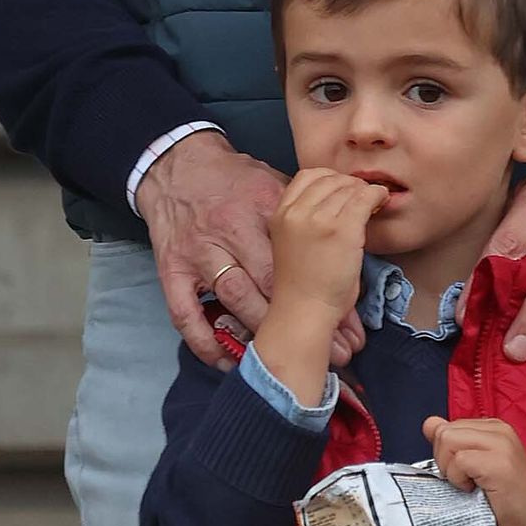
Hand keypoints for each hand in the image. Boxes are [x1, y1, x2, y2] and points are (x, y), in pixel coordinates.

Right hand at [136, 132, 367, 371]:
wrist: (177, 165)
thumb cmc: (232, 178)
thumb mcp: (273, 183)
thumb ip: (307, 210)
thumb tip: (352, 238)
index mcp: (262, 208)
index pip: (300, 256)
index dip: (326, 293)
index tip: (349, 325)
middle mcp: (230, 230)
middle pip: (271, 283)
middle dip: (304, 321)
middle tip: (334, 353)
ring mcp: (199, 252)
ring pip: (235, 298)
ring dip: (264, 332)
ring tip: (291, 358)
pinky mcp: (172, 270)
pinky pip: (186, 315)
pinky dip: (205, 342)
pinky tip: (227, 360)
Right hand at [268, 167, 388, 323]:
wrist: (303, 312)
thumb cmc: (302, 286)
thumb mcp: (292, 243)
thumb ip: (306, 219)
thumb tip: (338, 200)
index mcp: (280, 214)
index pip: (306, 176)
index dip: (329, 178)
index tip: (342, 189)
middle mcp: (297, 212)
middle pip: (329, 178)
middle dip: (348, 183)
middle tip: (361, 196)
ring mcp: (319, 219)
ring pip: (349, 187)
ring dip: (364, 190)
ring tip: (372, 201)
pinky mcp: (342, 229)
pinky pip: (365, 198)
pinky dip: (377, 196)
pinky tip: (381, 201)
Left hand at [422, 415, 525, 525]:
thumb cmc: (505, 500)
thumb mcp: (476, 464)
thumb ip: (454, 443)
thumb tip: (429, 423)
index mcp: (493, 428)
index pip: (446, 427)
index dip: (445, 454)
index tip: (463, 473)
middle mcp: (500, 430)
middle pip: (443, 433)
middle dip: (444, 461)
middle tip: (466, 482)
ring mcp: (502, 445)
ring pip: (447, 441)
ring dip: (451, 470)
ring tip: (471, 485)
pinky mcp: (500, 463)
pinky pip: (459, 461)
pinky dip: (459, 480)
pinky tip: (475, 491)